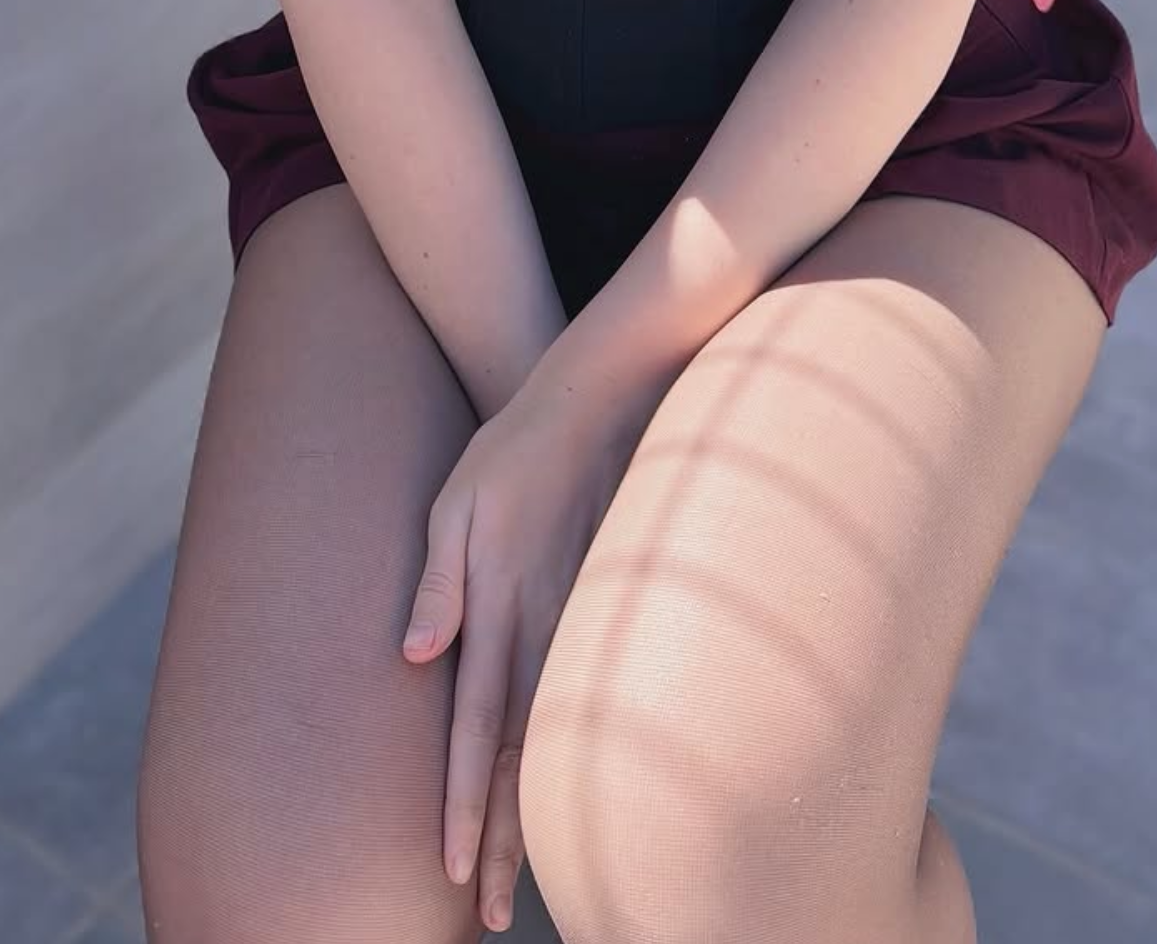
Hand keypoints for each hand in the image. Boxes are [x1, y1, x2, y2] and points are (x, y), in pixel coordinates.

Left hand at [401, 374, 639, 933]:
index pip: (478, 731)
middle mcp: (545, 632)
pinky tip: (573, 796)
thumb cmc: (512, 455)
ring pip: (558, 742)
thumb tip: (412, 655)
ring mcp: (581, 627)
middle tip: (490, 915)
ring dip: (540, 815)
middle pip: (522, 759)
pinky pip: (585, 704)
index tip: (454, 870)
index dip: (466, 805)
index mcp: (501, 612)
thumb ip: (436, 583)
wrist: (598, 405)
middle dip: (505, 843)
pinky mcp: (604, 614)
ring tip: (527, 882)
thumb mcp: (456, 505)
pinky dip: (574, 761)